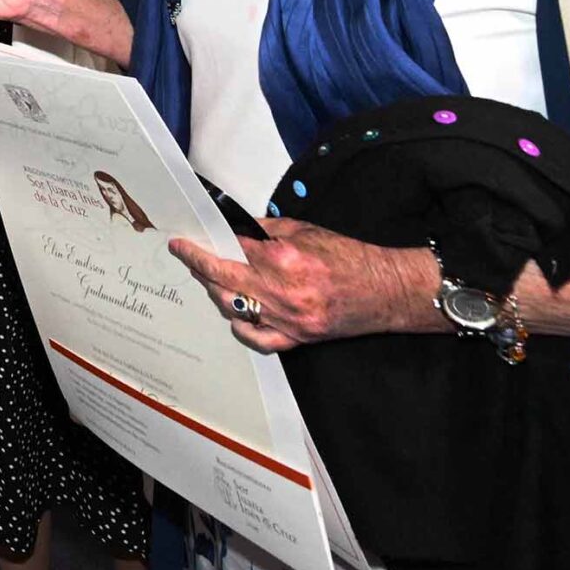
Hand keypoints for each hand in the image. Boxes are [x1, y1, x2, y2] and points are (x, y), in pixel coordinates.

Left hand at [168, 219, 436, 353]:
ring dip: (216, 292)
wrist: (386, 290)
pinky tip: (235, 315)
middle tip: (187, 258)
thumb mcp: (306, 230)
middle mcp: (281, 291)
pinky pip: (259, 339)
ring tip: (209, 279)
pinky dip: (242, 328)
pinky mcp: (298, 338)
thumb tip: (235, 229)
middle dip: (198, 268)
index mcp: (283, 259)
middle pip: (222, 280)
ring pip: (234, 308)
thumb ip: (266, 229)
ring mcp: (288, 318)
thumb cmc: (350, 257)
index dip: (200, 248)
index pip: (227, 252)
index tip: (182, 244)